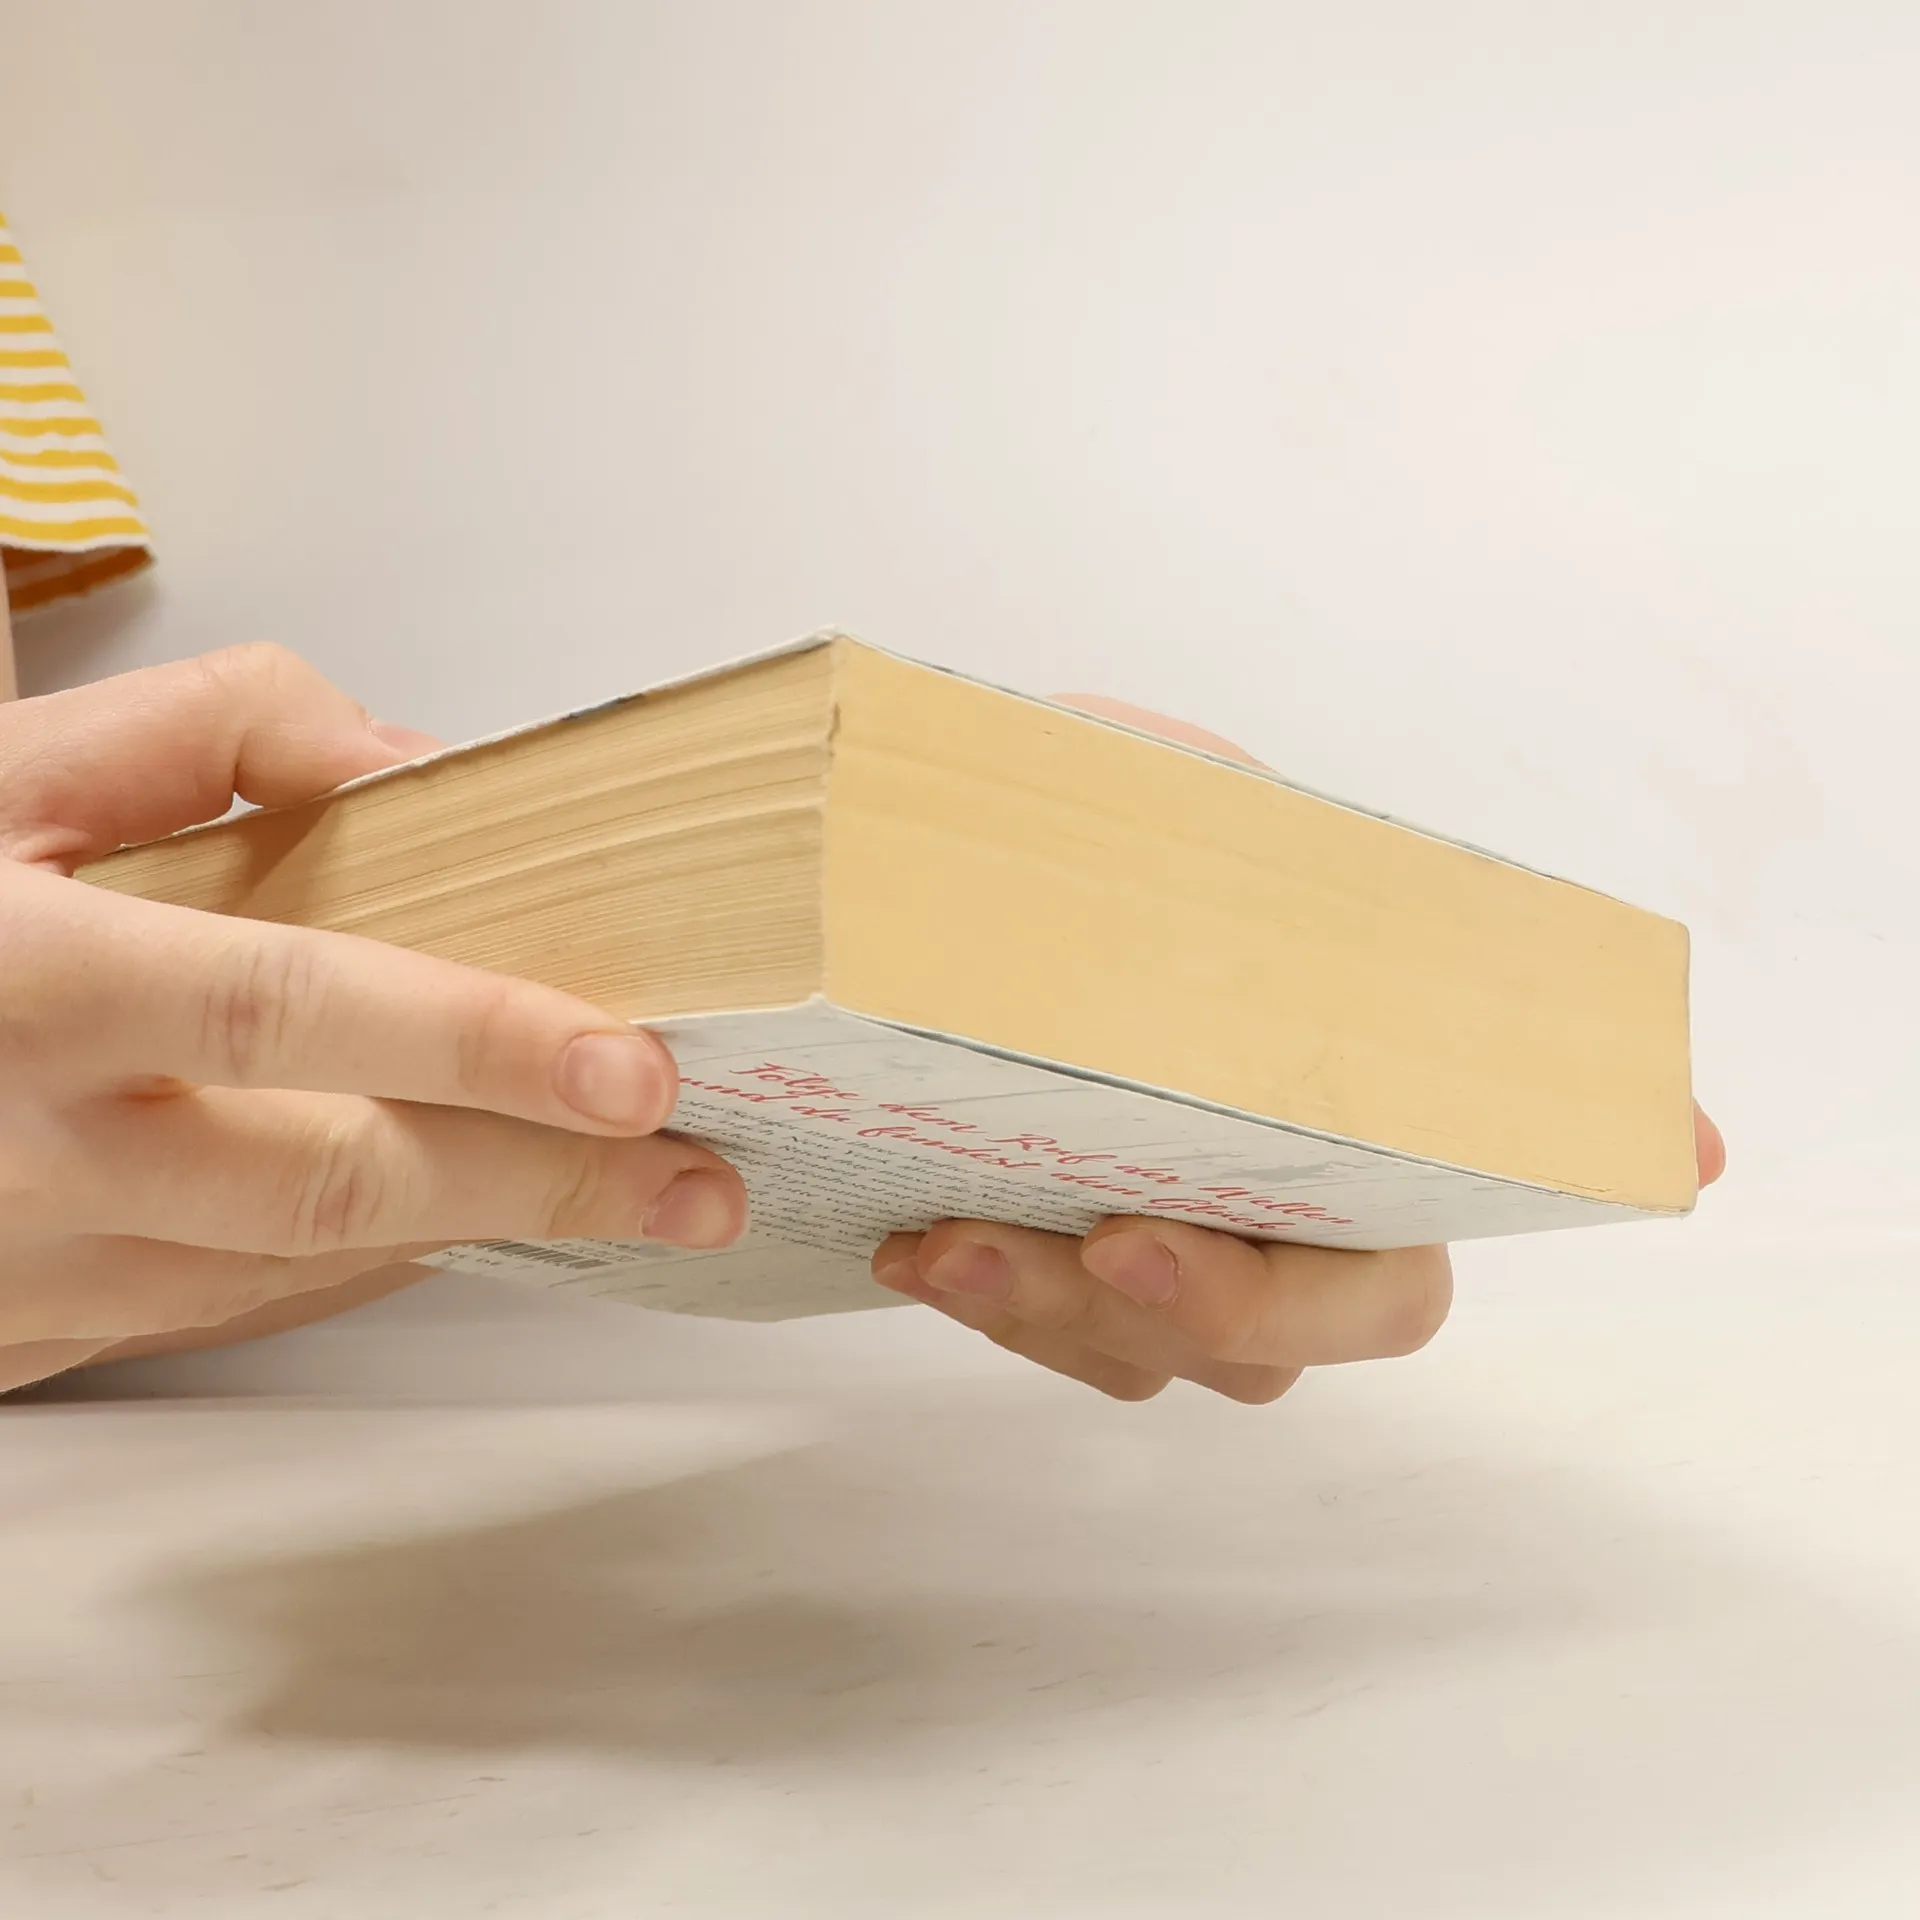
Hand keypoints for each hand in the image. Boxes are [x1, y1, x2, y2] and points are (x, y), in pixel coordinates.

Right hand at [0, 645, 746, 1391]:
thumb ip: (214, 730)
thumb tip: (421, 769)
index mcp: (23, 982)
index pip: (289, 1012)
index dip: (468, 1039)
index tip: (631, 1069)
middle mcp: (32, 1148)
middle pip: (333, 1183)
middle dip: (539, 1189)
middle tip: (703, 1185)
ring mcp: (31, 1263)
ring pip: (303, 1265)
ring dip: (482, 1233)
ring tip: (638, 1201)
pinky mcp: (33, 1329)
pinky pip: (240, 1305)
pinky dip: (373, 1263)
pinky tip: (473, 1217)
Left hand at [874, 695, 1726, 1403]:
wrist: (981, 841)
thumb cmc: (1140, 832)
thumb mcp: (1230, 831)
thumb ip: (1378, 926)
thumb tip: (1673, 1127)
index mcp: (1359, 1136)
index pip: (1391, 1282)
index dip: (1310, 1297)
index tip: (1160, 1232)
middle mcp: (1282, 1222)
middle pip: (1272, 1349)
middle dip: (1178, 1308)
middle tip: (1092, 1240)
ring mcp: (1173, 1255)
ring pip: (1146, 1357)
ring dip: (1046, 1308)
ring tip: (946, 1233)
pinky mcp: (1063, 1261)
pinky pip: (1050, 1334)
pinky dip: (987, 1297)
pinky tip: (915, 1235)